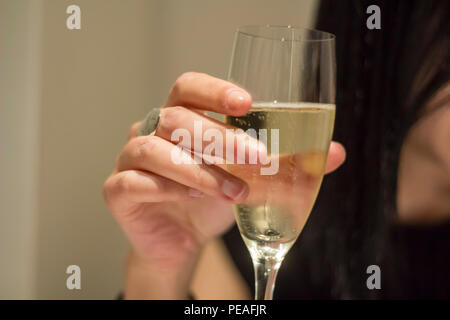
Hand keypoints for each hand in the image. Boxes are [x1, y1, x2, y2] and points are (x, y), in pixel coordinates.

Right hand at [102, 72, 345, 297]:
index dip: (215, 89)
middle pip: (176, 117)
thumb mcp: (252, 178)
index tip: (247, 102)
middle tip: (258, 158)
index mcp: (181, 118)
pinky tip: (192, 200)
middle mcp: (150, 131)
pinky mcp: (118, 190)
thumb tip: (336, 152)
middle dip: (220, 136)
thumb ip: (288, 163)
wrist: (182, 241)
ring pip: (154, 149)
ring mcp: (130, 159)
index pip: (188, 87)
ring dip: (199, 170)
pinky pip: (134, 181)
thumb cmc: (214, 200)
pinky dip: (166, 188)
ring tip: (234, 190)